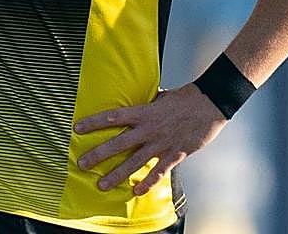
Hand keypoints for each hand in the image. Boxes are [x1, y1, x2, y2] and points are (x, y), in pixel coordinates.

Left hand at [73, 84, 226, 195]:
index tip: (77, 128)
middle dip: (98, 154)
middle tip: (82, 163)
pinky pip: (159, 172)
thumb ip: (147, 103)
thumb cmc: (185, 98)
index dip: (94, 122)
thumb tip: (138, 101)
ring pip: (134, 162)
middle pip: (118, 143)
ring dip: (117, 174)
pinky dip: (148, 183)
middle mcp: (149, 129)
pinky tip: (136, 191)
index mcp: (144, 112)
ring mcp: (161, 143)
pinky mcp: (175, 153)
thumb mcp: (161, 96)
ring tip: (102, 185)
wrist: (210, 104)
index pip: (113, 117)